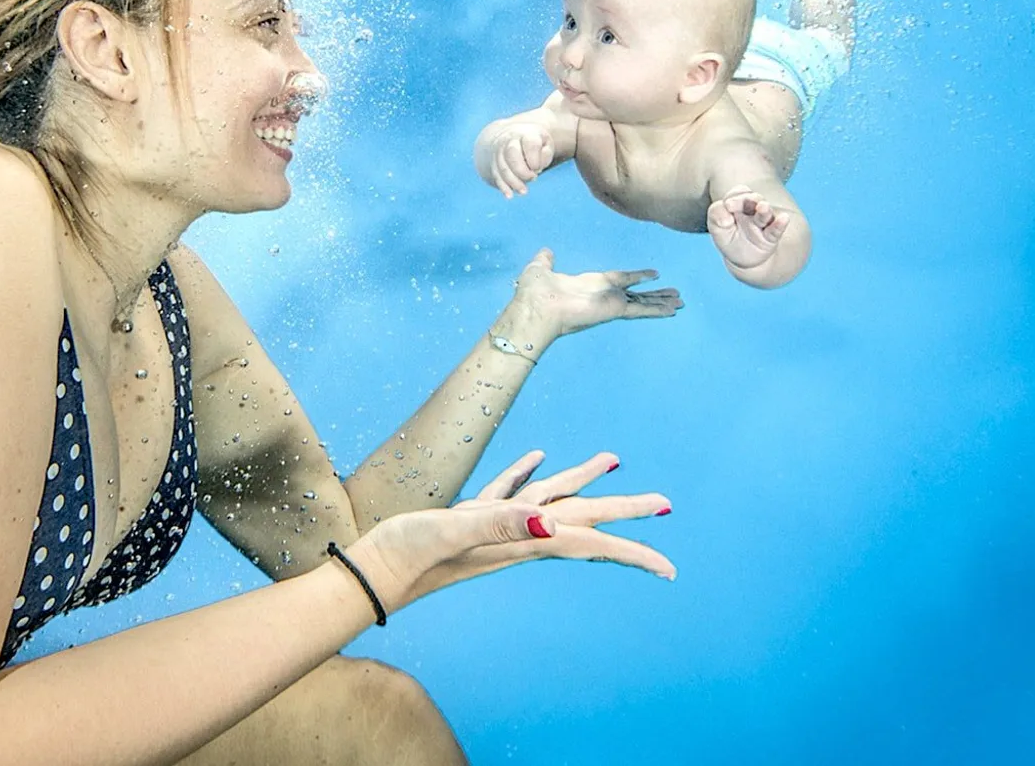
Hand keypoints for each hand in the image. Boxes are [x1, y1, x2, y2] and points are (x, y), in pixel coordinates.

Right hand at [346, 451, 673, 612]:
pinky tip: (535, 457)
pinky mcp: (466, 520)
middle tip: (665, 504)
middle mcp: (514, 539)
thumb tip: (552, 526)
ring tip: (614, 461)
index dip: (631, 551)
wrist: (364, 577)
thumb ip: (499, 526)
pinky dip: (526, 474)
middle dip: (624, 512)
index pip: (588, 543)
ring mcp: (491, 530)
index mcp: (520, 543)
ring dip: (582, 482)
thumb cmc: (404, 557)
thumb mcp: (452, 533)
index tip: (669, 569)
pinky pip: (508, 493)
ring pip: (550, 502)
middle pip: (582, 522)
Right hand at [486, 121, 553, 197]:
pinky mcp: (493, 163)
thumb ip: (546, 153)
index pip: (530, 144)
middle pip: (512, 154)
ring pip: (503, 167)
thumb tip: (536, 168)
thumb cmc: (534, 143)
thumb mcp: (545, 143)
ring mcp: (499, 151)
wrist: (513, 136)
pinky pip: (496, 175)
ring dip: (513, 182)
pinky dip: (503, 186)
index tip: (539, 168)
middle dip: (522, 171)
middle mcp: (509, 140)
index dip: (535, 159)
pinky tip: (509, 196)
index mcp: (525, 133)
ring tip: (524, 192)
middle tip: (533, 179)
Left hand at [504, 248, 682, 341]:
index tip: (652, 274)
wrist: (536, 308)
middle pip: (637, 293)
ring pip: (642, 302)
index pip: (619, 279)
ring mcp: (610, 304)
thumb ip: (546, 260)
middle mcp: (603, 295)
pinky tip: (672, 310)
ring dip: (661, 302)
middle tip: (675, 294)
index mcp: (589, 284)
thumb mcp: (539, 268)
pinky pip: (640, 308)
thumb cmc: (535, 292)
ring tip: (680, 303)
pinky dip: (656, 309)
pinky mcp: (614, 310)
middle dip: (655, 294)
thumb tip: (546, 252)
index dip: (636, 276)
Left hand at [707, 186, 791, 269]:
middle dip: (747, 200)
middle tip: (743, 202)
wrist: (744, 259)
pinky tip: (784, 218)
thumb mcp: (716, 228)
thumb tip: (725, 218)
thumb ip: (716, 216)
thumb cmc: (729, 238)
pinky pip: (776, 230)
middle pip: (752, 199)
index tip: (728, 205)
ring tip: (763, 207)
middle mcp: (752, 210)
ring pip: (765, 213)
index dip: (734, 197)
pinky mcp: (771, 237)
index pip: (737, 194)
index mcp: (738, 204)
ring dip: (764, 210)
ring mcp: (762, 223)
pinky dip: (780, 224)